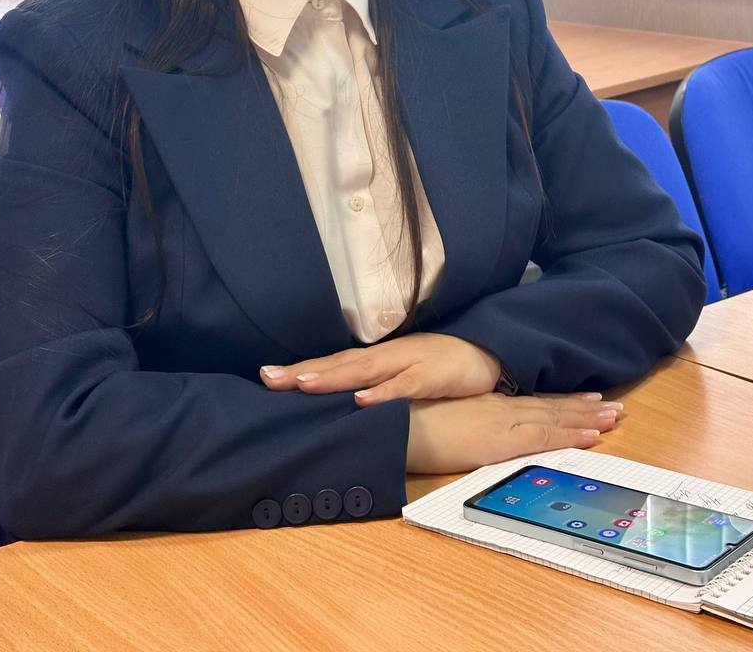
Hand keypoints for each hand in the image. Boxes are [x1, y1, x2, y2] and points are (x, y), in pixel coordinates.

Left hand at [260, 333, 501, 404]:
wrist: (487, 350)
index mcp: (378, 358)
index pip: (332, 363)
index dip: (300, 369)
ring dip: (333, 377)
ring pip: (364, 370)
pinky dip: (383, 393)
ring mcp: (408, 363)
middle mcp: (386, 356)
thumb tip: (342, 401)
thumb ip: (375, 384)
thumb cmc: (442, 365)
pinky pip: (404, 386)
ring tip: (302, 385)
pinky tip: (362, 401)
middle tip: (267, 378)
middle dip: (302, 372)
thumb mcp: (403, 374)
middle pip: (338, 363)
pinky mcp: (432, 375)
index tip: (265, 376)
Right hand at [406, 393, 623, 473]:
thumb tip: (480, 430)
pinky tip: (590, 435)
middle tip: (615, 408)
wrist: (399, 424)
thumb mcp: (448, 420)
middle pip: (550, 407)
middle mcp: (501, 410)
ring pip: (554, 418)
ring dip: (586, 418)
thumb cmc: (413, 423)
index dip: (562, 402)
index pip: (534, 403)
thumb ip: (469, 423)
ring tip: (614, 416)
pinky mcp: (502, 440)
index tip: (588, 400)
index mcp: (489, 406)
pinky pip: (543, 436)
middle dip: (584, 409)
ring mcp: (503, 423)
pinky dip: (569, 434)